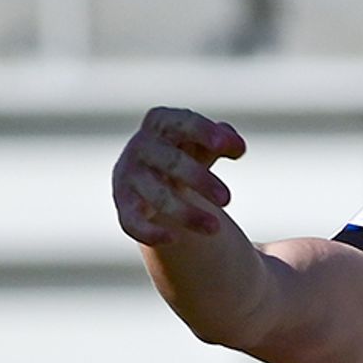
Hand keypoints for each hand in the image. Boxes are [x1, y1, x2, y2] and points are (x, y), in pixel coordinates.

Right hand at [113, 108, 246, 250]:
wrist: (152, 173)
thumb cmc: (186, 151)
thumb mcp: (204, 142)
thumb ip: (223, 141)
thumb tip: (238, 147)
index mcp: (162, 124)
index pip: (181, 123)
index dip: (201, 132)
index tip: (223, 146)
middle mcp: (142, 147)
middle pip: (170, 162)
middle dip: (199, 179)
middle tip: (227, 199)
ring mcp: (130, 176)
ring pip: (156, 196)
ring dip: (185, 213)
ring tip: (216, 229)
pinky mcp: (124, 205)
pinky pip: (132, 221)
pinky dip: (149, 231)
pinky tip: (173, 239)